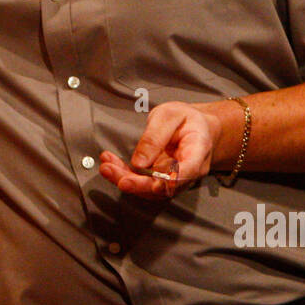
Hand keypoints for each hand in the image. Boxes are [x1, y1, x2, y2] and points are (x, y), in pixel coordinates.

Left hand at [99, 101, 220, 199]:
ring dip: (125, 179)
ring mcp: (175, 179)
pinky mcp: (161, 180)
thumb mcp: (170, 115)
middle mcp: (188, 172)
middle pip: (164, 187)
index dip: (169, 181)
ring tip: (106, 166)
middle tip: (111, 172)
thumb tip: (138, 163)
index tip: (152, 183)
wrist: (196, 127)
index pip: (188, 171)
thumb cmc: (185, 119)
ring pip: (150, 189)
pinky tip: (110, 163)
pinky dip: (124, 174)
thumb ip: (155, 136)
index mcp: (198, 151)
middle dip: (136, 183)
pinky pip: (143, 182)